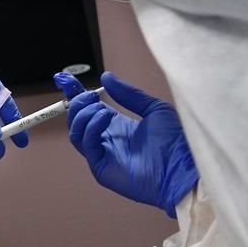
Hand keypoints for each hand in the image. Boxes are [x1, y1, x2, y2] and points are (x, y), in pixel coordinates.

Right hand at [53, 71, 198, 216]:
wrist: (183, 169)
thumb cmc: (175, 141)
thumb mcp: (154, 109)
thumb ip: (129, 95)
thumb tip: (106, 77)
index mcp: (115, 126)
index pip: (88, 109)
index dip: (74, 94)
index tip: (64, 79)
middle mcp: (105, 139)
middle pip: (76, 119)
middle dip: (77, 102)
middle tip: (90, 94)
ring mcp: (101, 154)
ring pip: (76, 131)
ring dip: (83, 114)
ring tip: (99, 105)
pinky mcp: (100, 167)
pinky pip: (86, 144)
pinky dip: (90, 127)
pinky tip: (105, 117)